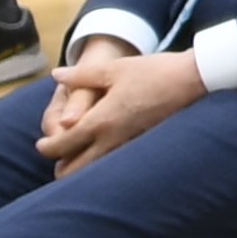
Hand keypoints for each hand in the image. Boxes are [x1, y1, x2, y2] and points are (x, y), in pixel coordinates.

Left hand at [37, 43, 203, 175]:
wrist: (195, 80)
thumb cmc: (155, 72)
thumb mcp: (115, 68)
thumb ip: (82, 75)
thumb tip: (57, 76)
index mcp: (101, 120)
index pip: (62, 145)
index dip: (46, 146)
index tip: (41, 143)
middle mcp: (112, 140)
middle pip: (75, 169)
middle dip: (61, 167)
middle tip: (58, 155)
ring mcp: (129, 146)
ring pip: (95, 170)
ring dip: (82, 166)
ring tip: (78, 155)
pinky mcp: (143, 145)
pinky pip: (114, 162)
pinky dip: (102, 162)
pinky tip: (104, 150)